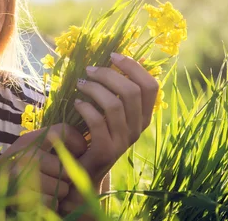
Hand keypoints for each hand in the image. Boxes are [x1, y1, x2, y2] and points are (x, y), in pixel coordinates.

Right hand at [0, 123, 86, 211]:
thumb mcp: (29, 153)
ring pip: (62, 188)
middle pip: (67, 167)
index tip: (80, 153)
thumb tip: (85, 144)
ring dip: (56, 195)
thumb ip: (51, 146)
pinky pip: (51, 202)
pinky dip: (47, 206)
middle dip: (65, 180)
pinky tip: (34, 201)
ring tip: (40, 192)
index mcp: (30, 139)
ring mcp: (21, 172)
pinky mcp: (21, 193)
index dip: (78, 142)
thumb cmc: (13, 174)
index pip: (64, 130)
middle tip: (51, 182)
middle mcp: (26, 151)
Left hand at [60, 52, 158, 215]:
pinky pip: (97, 122)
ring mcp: (123, 141)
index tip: (113, 55)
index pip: (151, 86)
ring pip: (114, 105)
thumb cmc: (94, 134)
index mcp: (143, 116)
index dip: (134, 67)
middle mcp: (138, 128)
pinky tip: (76, 103)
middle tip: (89, 69)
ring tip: (80, 84)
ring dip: (94, 88)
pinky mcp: (106, 150)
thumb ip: (115, 92)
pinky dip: (85, 108)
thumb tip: (112, 59)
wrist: (84, 172)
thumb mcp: (110, 113)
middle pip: (131, 91)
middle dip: (109, 74)